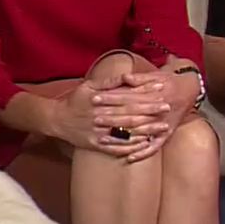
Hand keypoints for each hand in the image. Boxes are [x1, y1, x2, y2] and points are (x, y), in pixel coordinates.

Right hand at [50, 78, 169, 156]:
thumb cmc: (75, 100)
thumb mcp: (89, 86)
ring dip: (146, 130)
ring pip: (126, 132)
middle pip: (130, 114)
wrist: (56, 120)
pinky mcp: (96, 145)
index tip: (160, 89)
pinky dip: (131, 147)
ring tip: (163, 127)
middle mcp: (100, 117)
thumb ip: (109, 82)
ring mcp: (99, 133)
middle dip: (150, 111)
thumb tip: (128, 76)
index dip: (145, 93)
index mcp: (100, 100)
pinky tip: (145, 144)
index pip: (127, 96)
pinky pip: (116, 147)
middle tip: (167, 108)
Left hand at [96, 69, 199, 162]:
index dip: (110, 97)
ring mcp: (162, 125)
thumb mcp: (155, 75)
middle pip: (130, 116)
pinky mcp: (167, 135)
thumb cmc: (169, 81)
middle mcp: (157, 112)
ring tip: (102, 139)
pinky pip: (154, 147)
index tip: (94, 98)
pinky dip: (142, 153)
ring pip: (138, 133)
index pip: (127, 97)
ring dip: (120, 137)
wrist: (189, 89)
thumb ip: (139, 78)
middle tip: (94, 119)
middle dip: (111, 118)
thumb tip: (124, 77)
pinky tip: (129, 158)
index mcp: (153, 95)